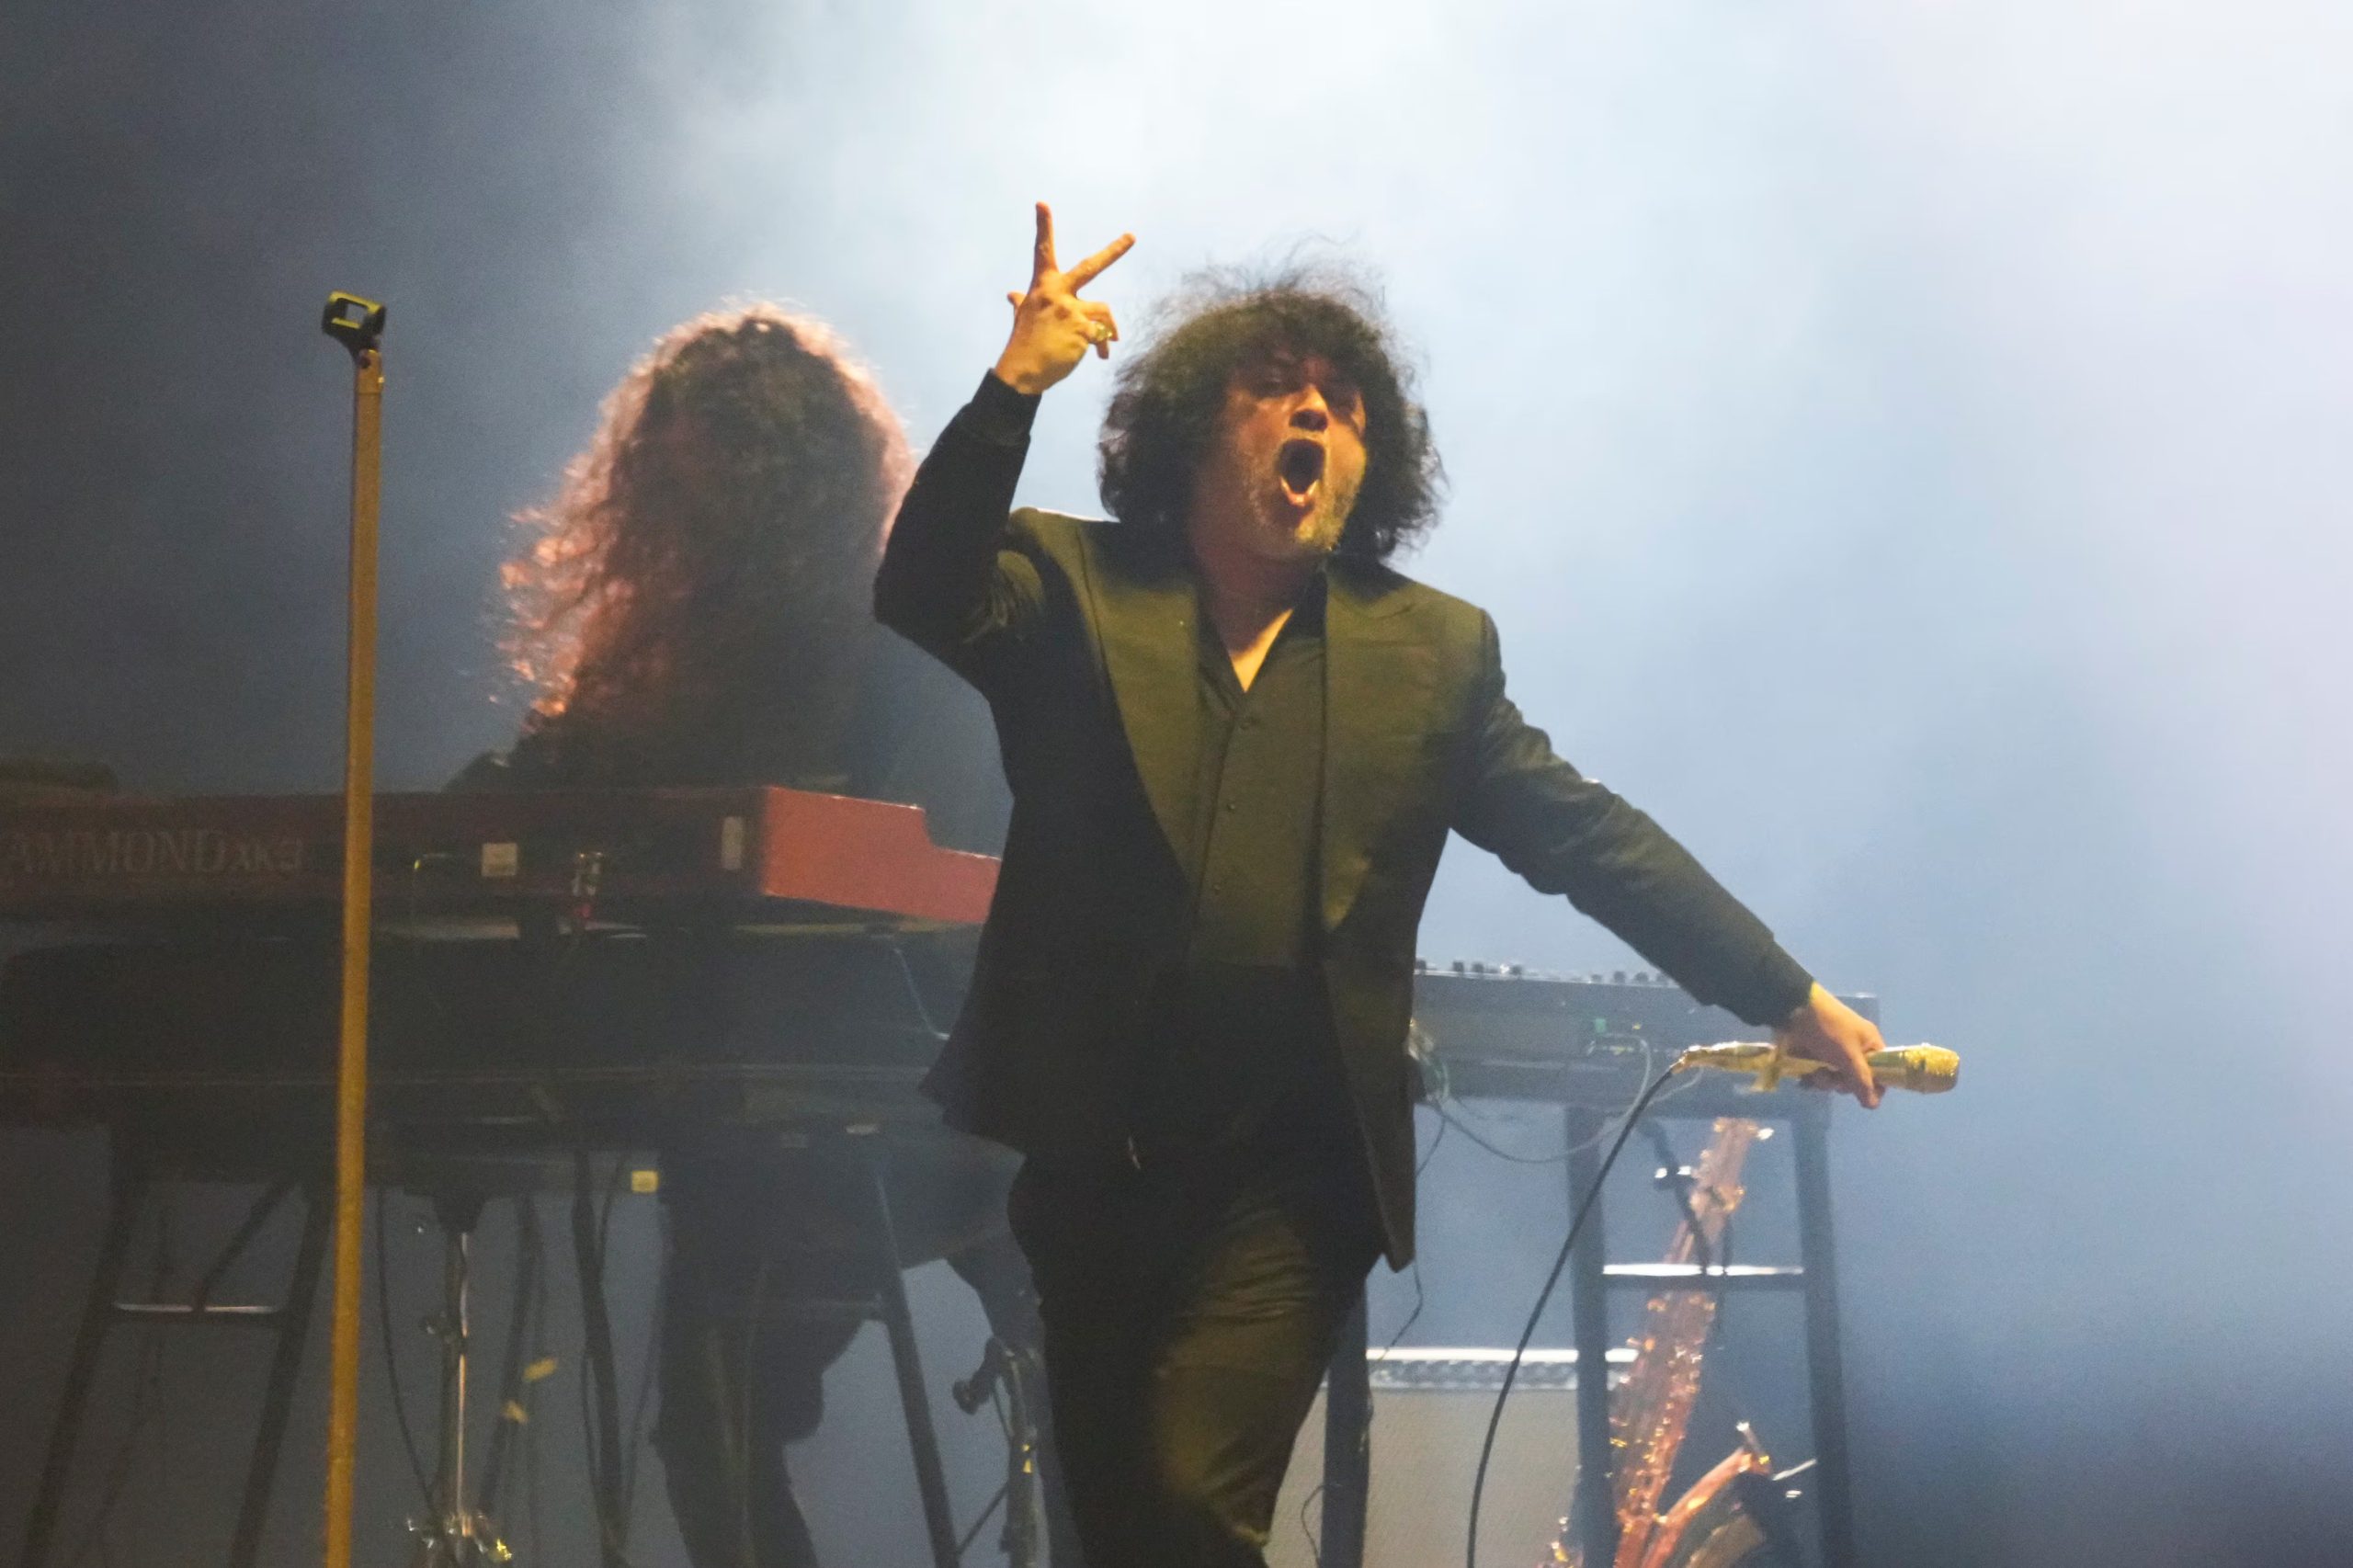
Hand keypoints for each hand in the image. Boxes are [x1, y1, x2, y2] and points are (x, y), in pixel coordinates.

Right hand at [992, 201, 1133, 395]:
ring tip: (1108, 345)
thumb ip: (1021, 302)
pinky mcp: (1082, 330)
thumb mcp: (1022, 317)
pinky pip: (1103, 334)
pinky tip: (1098, 356)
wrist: (1022, 372)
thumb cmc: (1023, 343)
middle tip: (1132, 236)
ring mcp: (1071, 310)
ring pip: (1104, 311)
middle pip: (1090, 267)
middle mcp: (1058, 293)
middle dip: (1113, 251)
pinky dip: (1103, 345)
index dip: (1043, 226)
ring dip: (1108, 328)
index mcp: (1042, 286)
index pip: (1043, 251)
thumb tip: (1011, 294)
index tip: (1042, 203)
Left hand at [1776, 983, 1884, 1107]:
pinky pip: (1818, 1076)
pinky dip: (1812, 1080)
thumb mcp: (1849, 1056)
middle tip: (1832, 1075)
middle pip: (1855, 1081)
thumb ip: (1862, 1081)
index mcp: (1869, 1044)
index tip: (1862, 1095)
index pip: (1881, 1072)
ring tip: (1814, 1073)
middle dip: (1841, 1083)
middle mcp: (1854, 1050)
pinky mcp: (1814, 1057)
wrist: (1793, 1010)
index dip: (1873, 1086)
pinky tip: (1804, 1081)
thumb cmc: (1828, 1030)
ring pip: (1834, 1081)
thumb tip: (1874, 1105)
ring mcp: (1833, 1054)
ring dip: (1824, 1082)